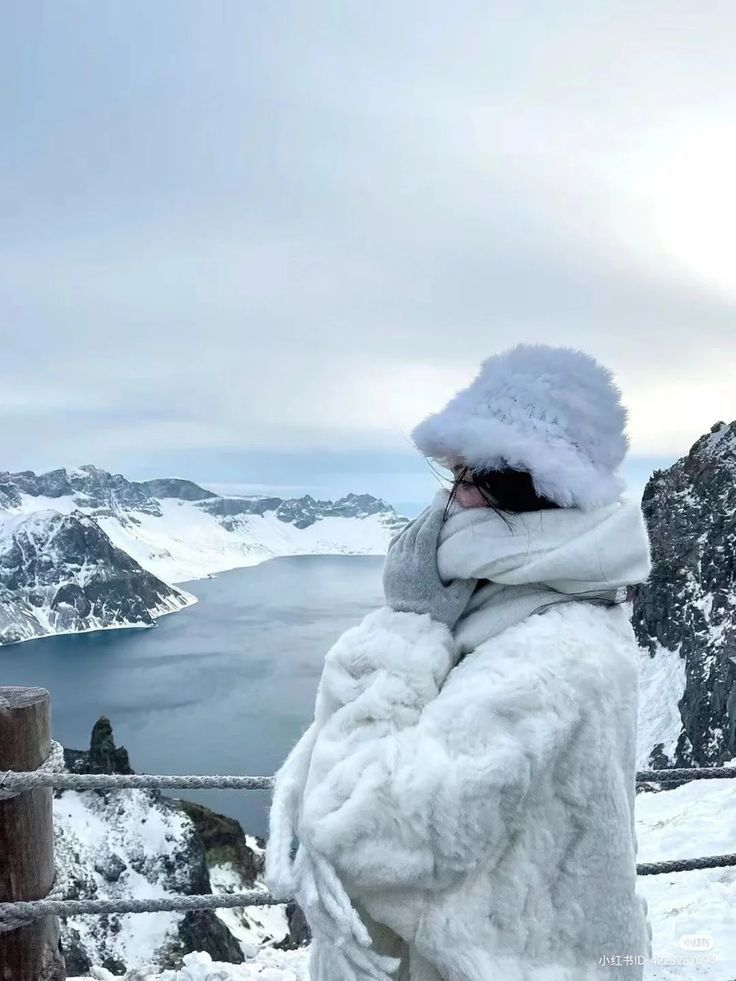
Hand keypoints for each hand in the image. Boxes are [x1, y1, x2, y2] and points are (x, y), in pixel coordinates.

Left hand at [383, 507, 476, 627]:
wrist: (407, 631)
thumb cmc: (435, 615)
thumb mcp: (457, 600)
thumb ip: (467, 579)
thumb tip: (475, 559)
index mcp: (420, 567)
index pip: (426, 534)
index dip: (434, 517)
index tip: (443, 505)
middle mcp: (404, 562)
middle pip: (414, 530)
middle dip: (426, 515)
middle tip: (438, 503)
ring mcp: (393, 565)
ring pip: (403, 535)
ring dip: (415, 522)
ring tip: (428, 514)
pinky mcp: (388, 569)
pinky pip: (395, 543)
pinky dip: (404, 532)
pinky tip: (413, 529)